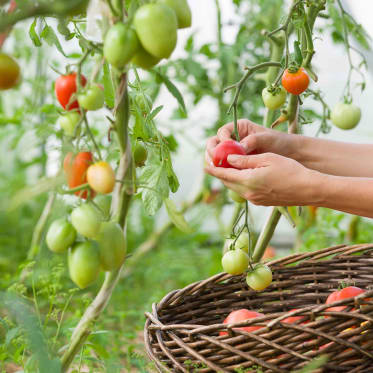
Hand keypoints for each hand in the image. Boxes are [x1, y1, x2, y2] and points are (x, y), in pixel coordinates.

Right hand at [205, 119, 297, 164]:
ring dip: (215, 163)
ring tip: (216, 169)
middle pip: (215, 144)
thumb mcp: (266, 139)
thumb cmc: (279, 142)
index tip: (225, 149)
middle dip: (212, 152)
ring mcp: (234, 152)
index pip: (222, 132)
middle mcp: (234, 139)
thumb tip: (238, 148)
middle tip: (214, 161)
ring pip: (218, 157)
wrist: (290, 154)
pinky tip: (225, 176)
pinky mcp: (237, 163)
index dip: (221, 141)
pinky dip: (224, 170)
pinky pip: (226, 166)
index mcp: (239, 128)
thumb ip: (252, 142)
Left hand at [205, 152, 319, 205]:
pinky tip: (242, 176)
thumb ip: (245, 160)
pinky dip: (239, 183)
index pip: (224, 174)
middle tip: (214, 164)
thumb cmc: (290, 170)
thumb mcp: (267, 159)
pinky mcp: (260, 202)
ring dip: (229, 178)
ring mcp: (254, 199)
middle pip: (227, 182)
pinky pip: (244, 191)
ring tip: (226, 168)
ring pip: (235, 187)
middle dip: (220, 173)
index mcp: (248, 180)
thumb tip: (229, 158)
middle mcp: (248, 192)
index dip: (213, 169)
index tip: (205, 165)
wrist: (308, 189)